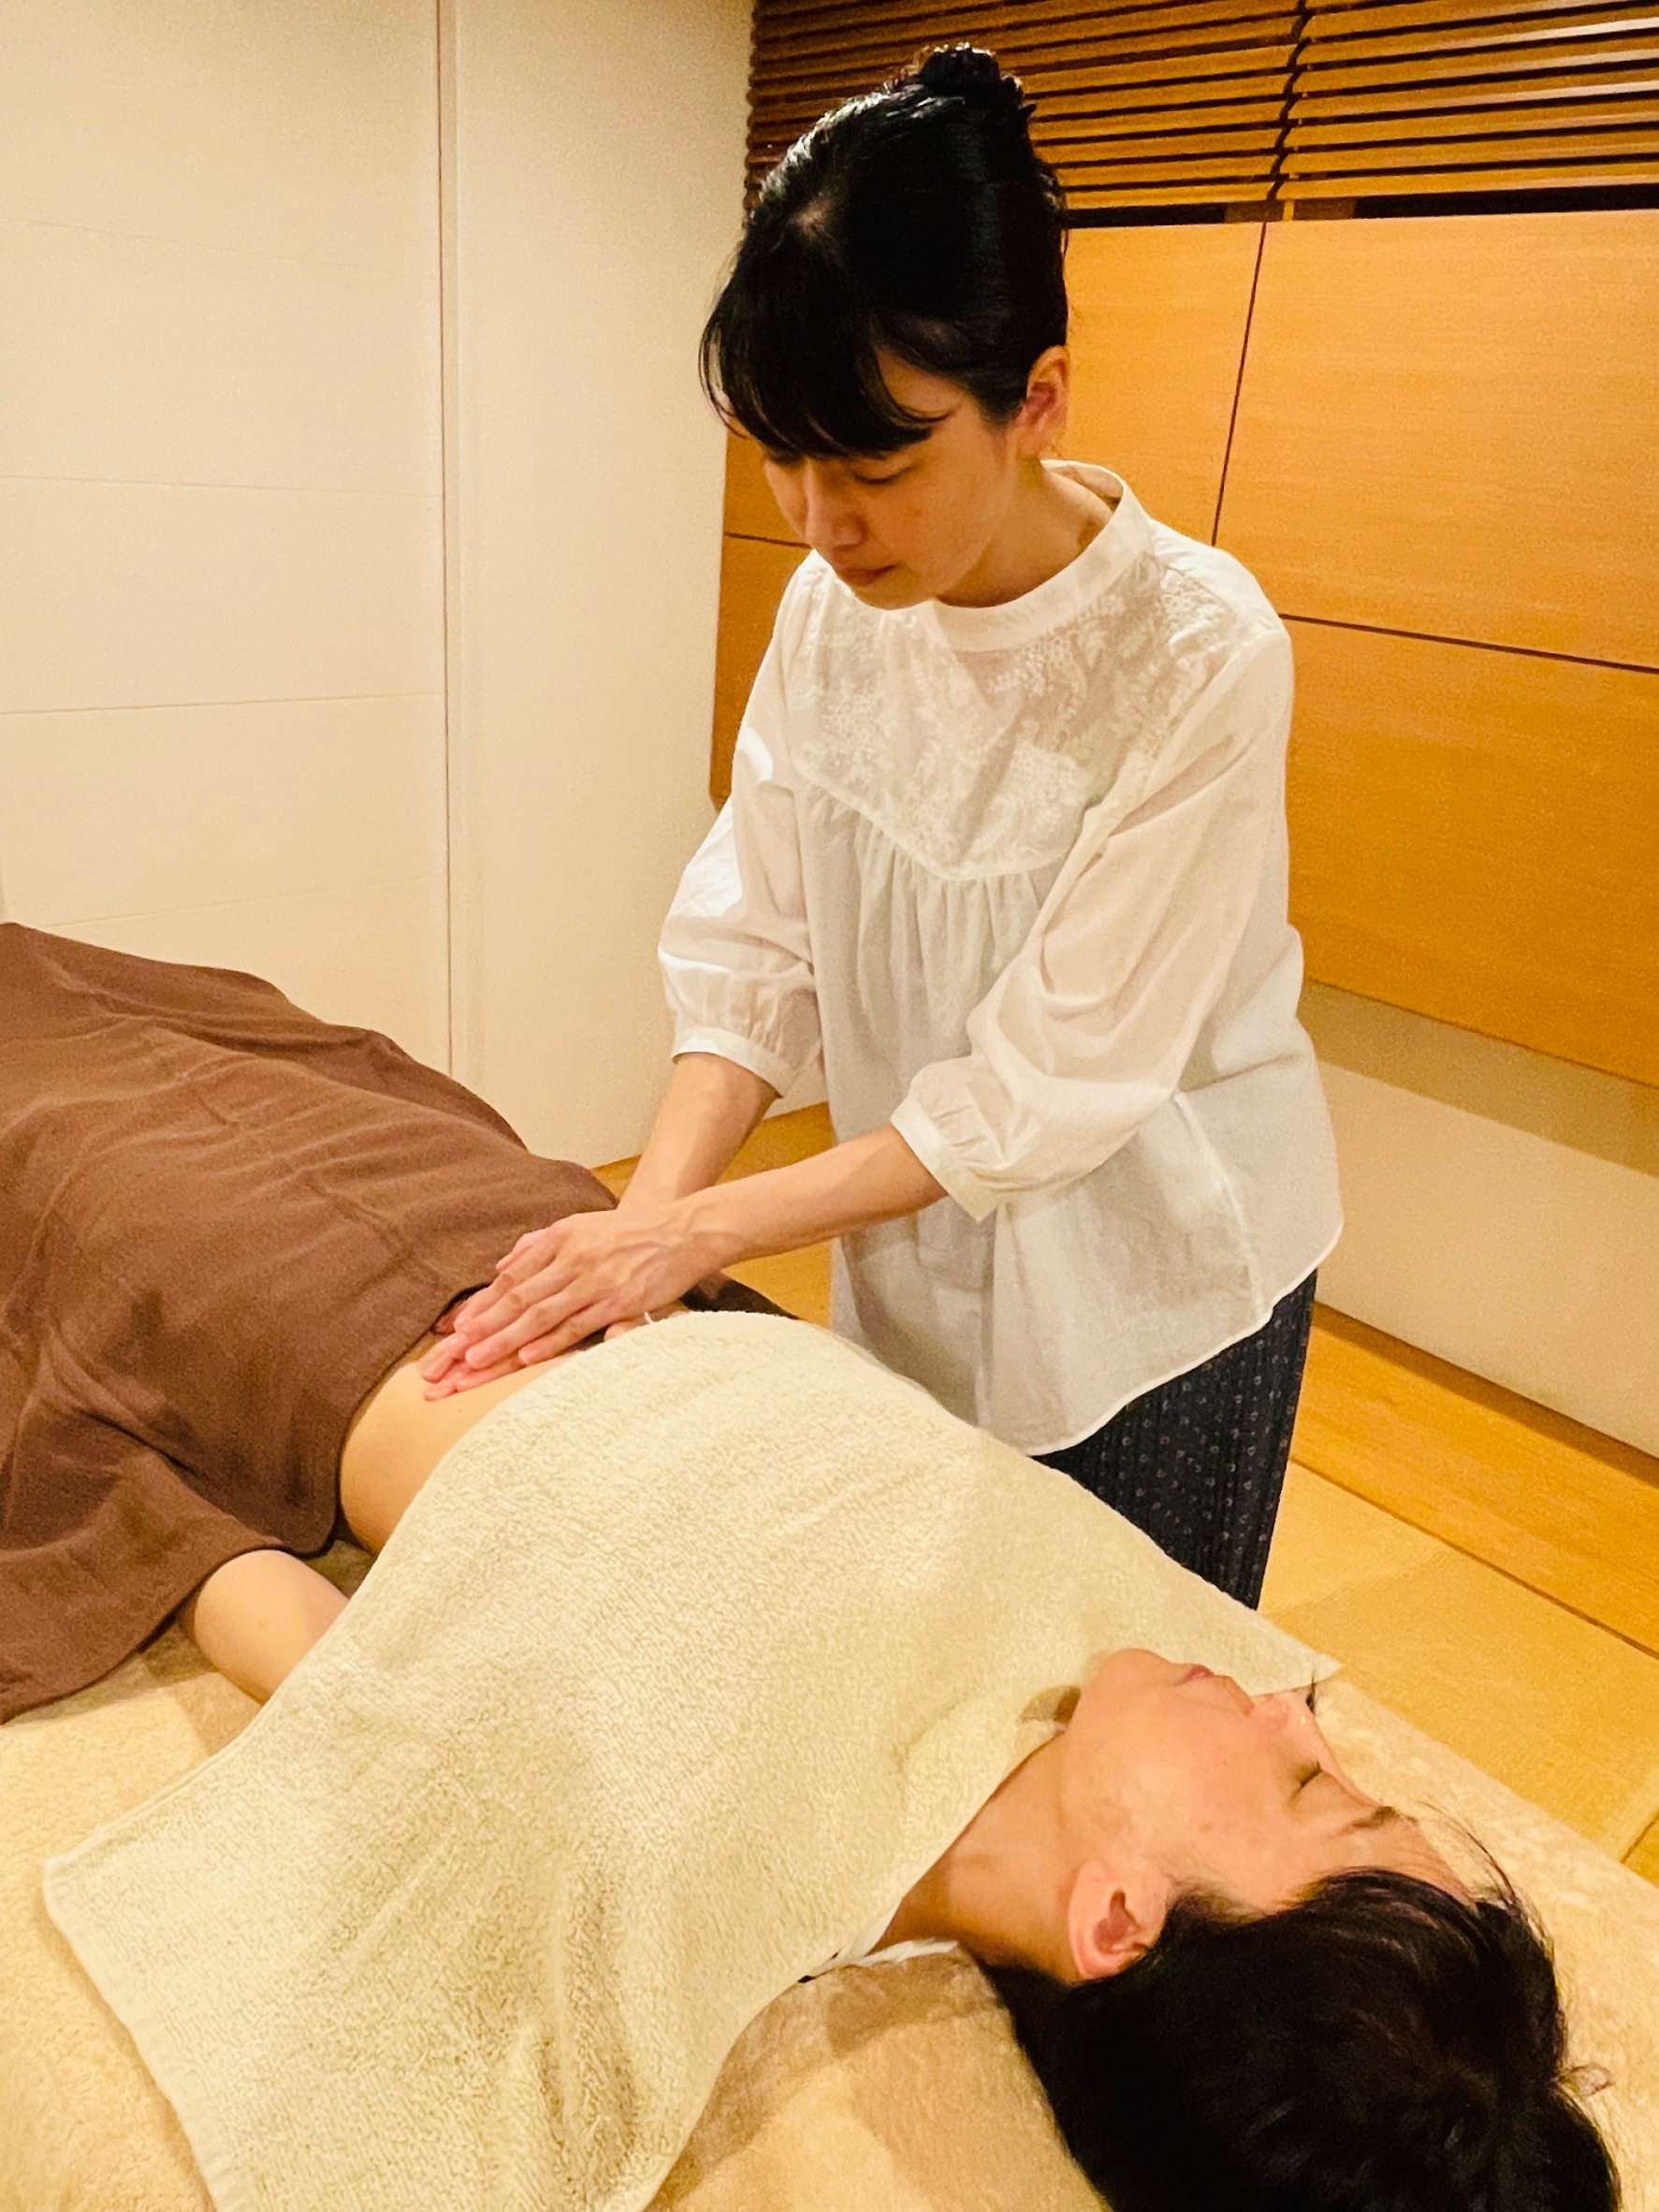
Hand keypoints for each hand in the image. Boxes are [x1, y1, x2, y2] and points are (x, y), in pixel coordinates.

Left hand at [420, 1205, 709, 1393]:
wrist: (682, 1231)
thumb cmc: (629, 1233)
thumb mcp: (581, 1227)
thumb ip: (539, 1245)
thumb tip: (502, 1265)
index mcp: (558, 1240)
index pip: (510, 1278)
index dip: (480, 1305)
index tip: (452, 1330)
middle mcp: (572, 1259)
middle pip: (517, 1299)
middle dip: (480, 1330)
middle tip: (450, 1355)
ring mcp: (595, 1281)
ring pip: (541, 1315)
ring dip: (505, 1340)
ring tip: (475, 1361)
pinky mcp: (619, 1301)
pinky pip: (578, 1324)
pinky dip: (550, 1341)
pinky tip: (526, 1355)